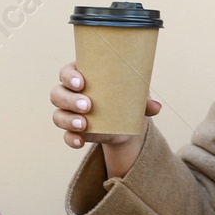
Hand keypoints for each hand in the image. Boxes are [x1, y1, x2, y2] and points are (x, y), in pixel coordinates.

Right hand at [50, 63, 161, 178]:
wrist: (127, 123)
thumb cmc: (126, 98)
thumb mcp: (135, 96)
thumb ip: (144, 100)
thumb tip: (156, 106)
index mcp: (82, 75)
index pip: (67, 72)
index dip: (69, 76)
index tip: (82, 82)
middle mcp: (70, 93)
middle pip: (58, 93)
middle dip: (70, 99)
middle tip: (88, 105)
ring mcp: (69, 113)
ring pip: (58, 115)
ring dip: (68, 120)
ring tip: (84, 124)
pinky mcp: (73, 131)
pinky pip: (66, 136)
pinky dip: (71, 139)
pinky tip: (81, 141)